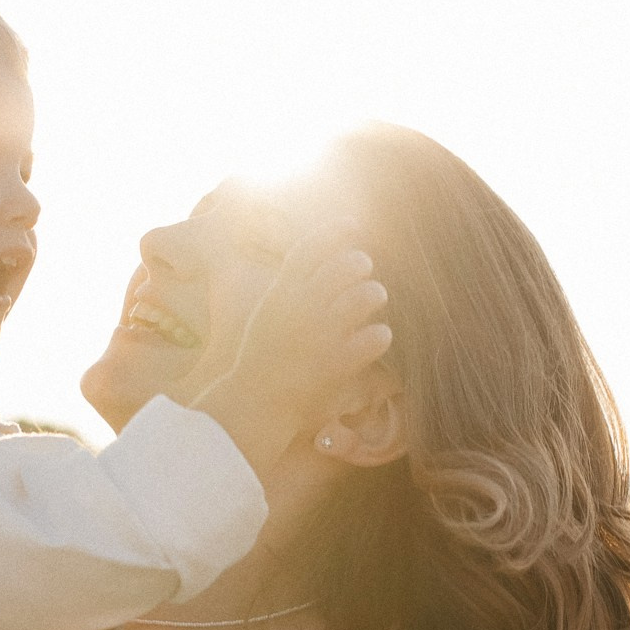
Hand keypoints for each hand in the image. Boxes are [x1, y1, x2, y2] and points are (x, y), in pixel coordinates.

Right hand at [190, 226, 390, 479]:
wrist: (250, 404)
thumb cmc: (255, 358)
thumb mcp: (261, 313)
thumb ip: (284, 286)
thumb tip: (303, 264)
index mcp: (280, 293)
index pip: (312, 247)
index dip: (336, 231)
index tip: (354, 226)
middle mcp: (301, 307)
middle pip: (347, 266)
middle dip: (361, 265)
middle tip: (363, 272)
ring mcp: (321, 335)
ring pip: (367, 295)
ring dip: (374, 295)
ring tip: (372, 302)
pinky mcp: (337, 363)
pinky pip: (376, 337)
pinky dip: (379, 335)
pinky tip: (375, 338)